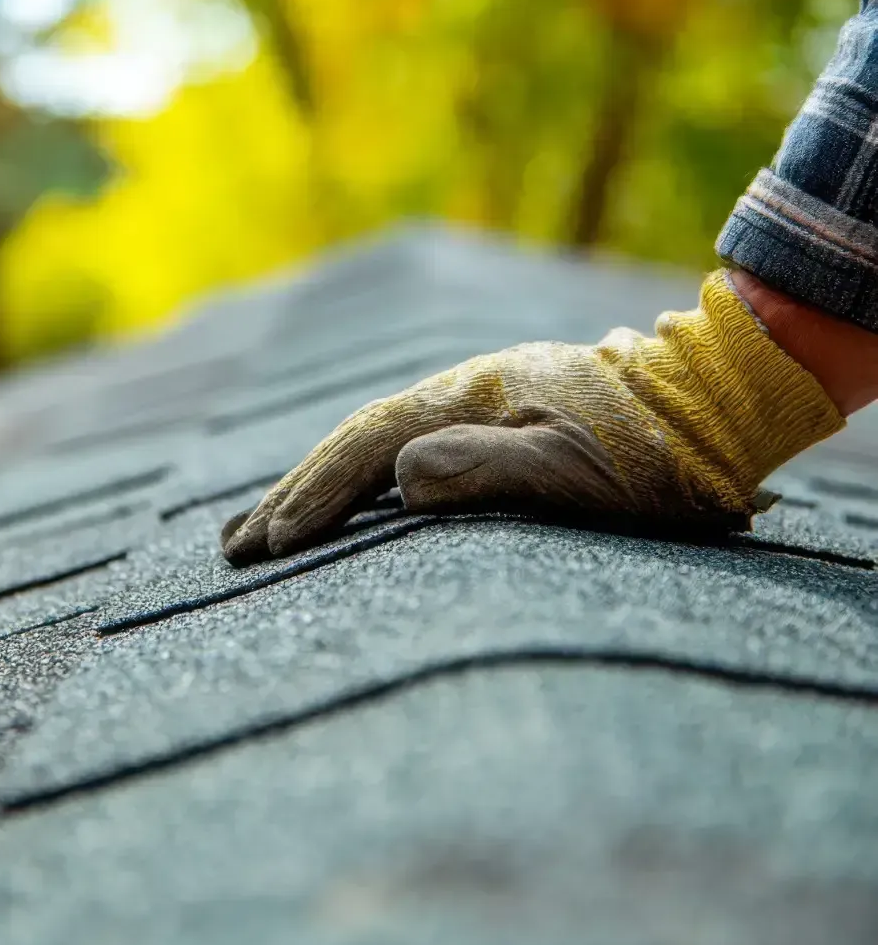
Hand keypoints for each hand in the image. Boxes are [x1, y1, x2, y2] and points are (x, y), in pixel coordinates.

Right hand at [221, 272, 842, 562]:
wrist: (712, 408)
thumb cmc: (654, 452)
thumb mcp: (578, 466)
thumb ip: (486, 467)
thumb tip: (398, 477)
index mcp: (470, 397)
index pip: (368, 446)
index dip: (315, 495)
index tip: (270, 547)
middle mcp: (460, 395)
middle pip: (355, 443)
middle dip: (292, 496)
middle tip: (232, 549)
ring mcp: (474, 409)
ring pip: (374, 447)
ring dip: (314, 488)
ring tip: (260, 529)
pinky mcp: (493, 429)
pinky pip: (402, 455)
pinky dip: (356, 484)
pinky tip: (345, 507)